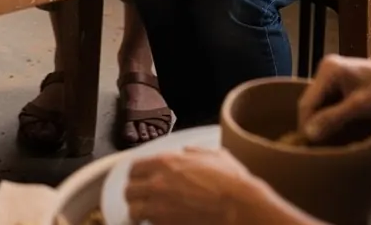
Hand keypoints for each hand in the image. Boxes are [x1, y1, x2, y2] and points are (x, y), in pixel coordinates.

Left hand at [127, 148, 279, 224]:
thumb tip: (186, 153)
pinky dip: (152, 223)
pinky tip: (161, 222)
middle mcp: (158, 183)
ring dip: (138, 212)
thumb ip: (194, 153)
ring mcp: (161, 208)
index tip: (140, 180)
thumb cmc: (230, 181)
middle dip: (134, 195)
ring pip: (134, 211)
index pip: (134, 167)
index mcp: (166, 162)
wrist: (241, 208)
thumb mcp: (213, 155)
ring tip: (145, 215)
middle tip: (141, 199)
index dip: (136, 175)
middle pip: (129, 190)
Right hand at [298, 54, 370, 142]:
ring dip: (318, 120)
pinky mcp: (335, 79)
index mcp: (328, 71)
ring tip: (321, 140)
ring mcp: (329, 73)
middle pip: (310, 101)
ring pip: (316, 102)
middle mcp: (325, 69)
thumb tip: (309, 134)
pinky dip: (326, 114)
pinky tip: (331, 127)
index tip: (307, 147)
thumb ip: (334, 118)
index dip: (304, 124)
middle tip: (313, 147)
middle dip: (311, 123)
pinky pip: (325, 100)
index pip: (307, 102)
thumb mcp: (359, 106)